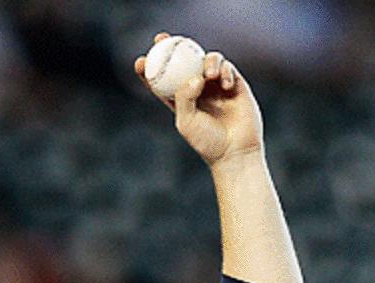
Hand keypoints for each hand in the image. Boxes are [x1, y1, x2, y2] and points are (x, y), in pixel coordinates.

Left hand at [135, 32, 263, 168]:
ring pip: (207, 60)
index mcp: (180, 100)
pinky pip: (227, 67)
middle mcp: (197, 90)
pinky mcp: (234, 84)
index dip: (150, 69)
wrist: (235, 151)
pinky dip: (225, 71)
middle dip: (172, 47)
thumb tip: (193, 77)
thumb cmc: (208, 141)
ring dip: (207, 61)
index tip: (140, 62)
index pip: (162, 80)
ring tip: (209, 75)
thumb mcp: (187, 121)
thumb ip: (184, 98)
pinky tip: (225, 84)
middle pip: (183, 62)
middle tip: (163, 39)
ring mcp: (216, 85)